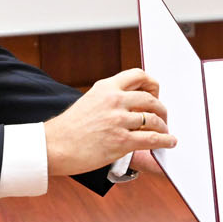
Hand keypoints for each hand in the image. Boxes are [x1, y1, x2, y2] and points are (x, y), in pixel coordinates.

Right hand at [45, 68, 176, 175]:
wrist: (54, 146)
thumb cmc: (68, 129)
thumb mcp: (89, 101)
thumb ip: (109, 99)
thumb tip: (130, 105)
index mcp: (105, 87)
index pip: (138, 75)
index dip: (152, 84)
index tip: (155, 92)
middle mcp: (114, 100)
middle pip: (150, 98)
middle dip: (161, 108)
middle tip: (163, 116)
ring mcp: (119, 120)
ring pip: (154, 119)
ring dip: (163, 126)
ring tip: (165, 132)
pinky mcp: (122, 140)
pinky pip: (153, 138)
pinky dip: (165, 140)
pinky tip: (169, 142)